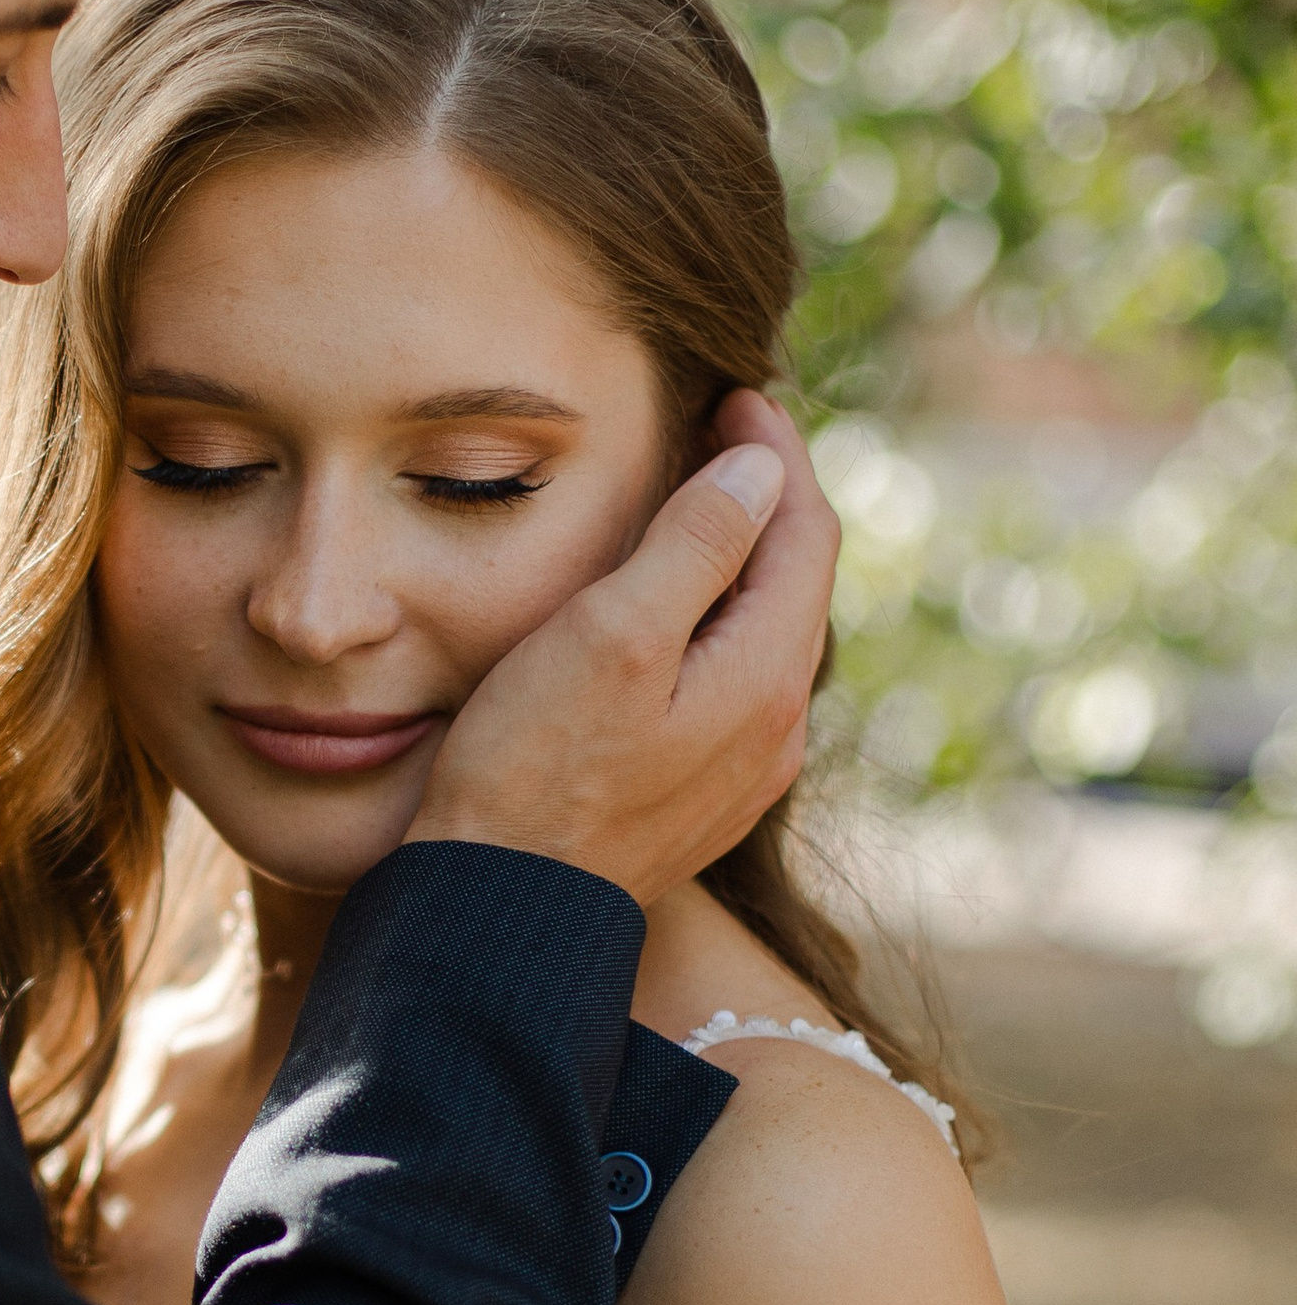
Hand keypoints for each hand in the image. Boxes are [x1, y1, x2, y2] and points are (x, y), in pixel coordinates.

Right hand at [411, 391, 833, 906]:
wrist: (499, 911)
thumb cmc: (531, 770)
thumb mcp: (609, 633)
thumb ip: (696, 545)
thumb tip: (760, 469)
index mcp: (766, 676)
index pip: (805, 532)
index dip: (776, 451)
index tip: (734, 393)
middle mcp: (777, 730)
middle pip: (797, 583)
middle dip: (769, 499)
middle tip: (723, 432)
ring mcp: (743, 774)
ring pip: (769, 636)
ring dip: (746, 562)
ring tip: (702, 505)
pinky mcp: (702, 803)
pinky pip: (737, 685)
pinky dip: (721, 623)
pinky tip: (679, 616)